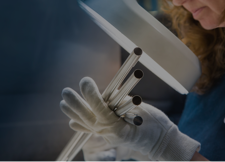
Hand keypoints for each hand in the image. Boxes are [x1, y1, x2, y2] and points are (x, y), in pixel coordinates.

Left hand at [60, 77, 199, 161]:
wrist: (161, 142)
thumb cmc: (156, 126)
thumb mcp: (142, 109)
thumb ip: (123, 100)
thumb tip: (108, 93)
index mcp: (117, 127)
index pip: (99, 108)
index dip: (90, 94)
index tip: (85, 80)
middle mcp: (109, 133)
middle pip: (87, 117)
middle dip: (75, 103)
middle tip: (66, 91)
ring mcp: (107, 136)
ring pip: (86, 125)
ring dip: (74, 113)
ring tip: (63, 103)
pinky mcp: (109, 136)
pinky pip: (91, 132)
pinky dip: (81, 126)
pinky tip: (72, 123)